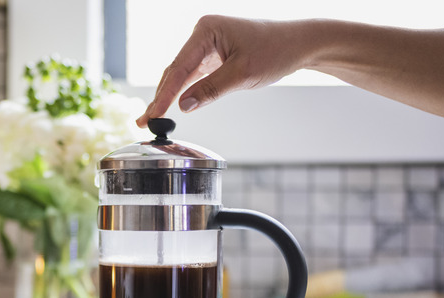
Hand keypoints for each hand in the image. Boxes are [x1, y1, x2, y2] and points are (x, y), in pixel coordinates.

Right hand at [136, 15, 313, 126]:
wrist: (299, 44)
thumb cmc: (276, 50)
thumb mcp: (242, 74)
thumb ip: (211, 90)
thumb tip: (184, 106)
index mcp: (206, 30)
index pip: (178, 67)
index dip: (164, 94)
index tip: (152, 114)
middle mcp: (203, 34)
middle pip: (175, 70)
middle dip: (160, 97)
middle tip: (144, 122)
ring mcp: (207, 44)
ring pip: (182, 74)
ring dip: (168, 96)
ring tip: (151, 118)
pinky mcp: (214, 54)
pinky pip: (193, 75)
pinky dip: (183, 91)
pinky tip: (171, 106)